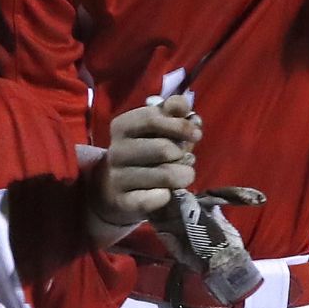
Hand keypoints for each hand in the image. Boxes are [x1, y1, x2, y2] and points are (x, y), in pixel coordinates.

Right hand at [88, 94, 200, 229]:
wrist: (112, 190)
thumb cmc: (142, 154)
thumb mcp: (154, 130)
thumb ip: (171, 115)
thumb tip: (185, 106)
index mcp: (122, 126)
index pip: (152, 118)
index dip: (180, 125)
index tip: (196, 134)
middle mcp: (116, 150)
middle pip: (163, 148)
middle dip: (183, 154)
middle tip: (187, 159)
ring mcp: (117, 177)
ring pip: (165, 174)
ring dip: (183, 175)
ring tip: (184, 175)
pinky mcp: (123, 201)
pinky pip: (156, 198)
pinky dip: (167, 195)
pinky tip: (166, 193)